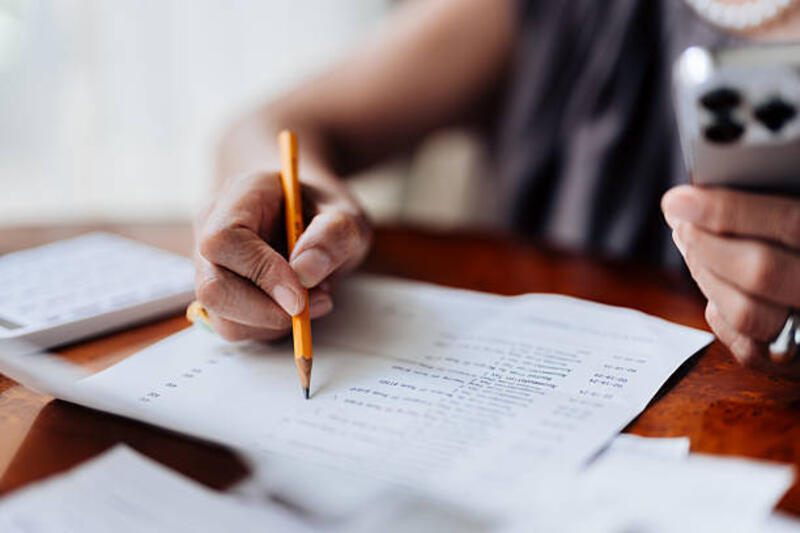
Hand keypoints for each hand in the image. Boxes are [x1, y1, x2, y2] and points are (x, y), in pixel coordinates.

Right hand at [194, 171, 370, 340]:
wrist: (312, 217)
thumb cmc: (324, 211)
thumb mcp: (347, 215)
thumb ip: (334, 234)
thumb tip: (305, 272)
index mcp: (241, 195)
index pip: (224, 240)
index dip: (261, 272)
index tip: (300, 295)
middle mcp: (212, 228)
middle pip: (212, 286)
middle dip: (264, 311)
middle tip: (308, 307)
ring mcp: (210, 263)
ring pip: (220, 316)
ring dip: (271, 321)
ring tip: (311, 300)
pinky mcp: (220, 293)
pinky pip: (233, 326)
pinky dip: (269, 327)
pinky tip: (295, 306)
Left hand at [662, 185, 799, 378]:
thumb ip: (783, 205)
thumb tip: (722, 182)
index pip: (791, 223)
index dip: (729, 209)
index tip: (679, 198)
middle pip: (761, 270)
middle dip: (707, 241)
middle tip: (679, 217)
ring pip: (748, 313)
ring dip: (705, 272)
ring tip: (689, 240)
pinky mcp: (799, 366)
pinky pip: (749, 348)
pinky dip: (719, 312)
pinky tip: (712, 281)